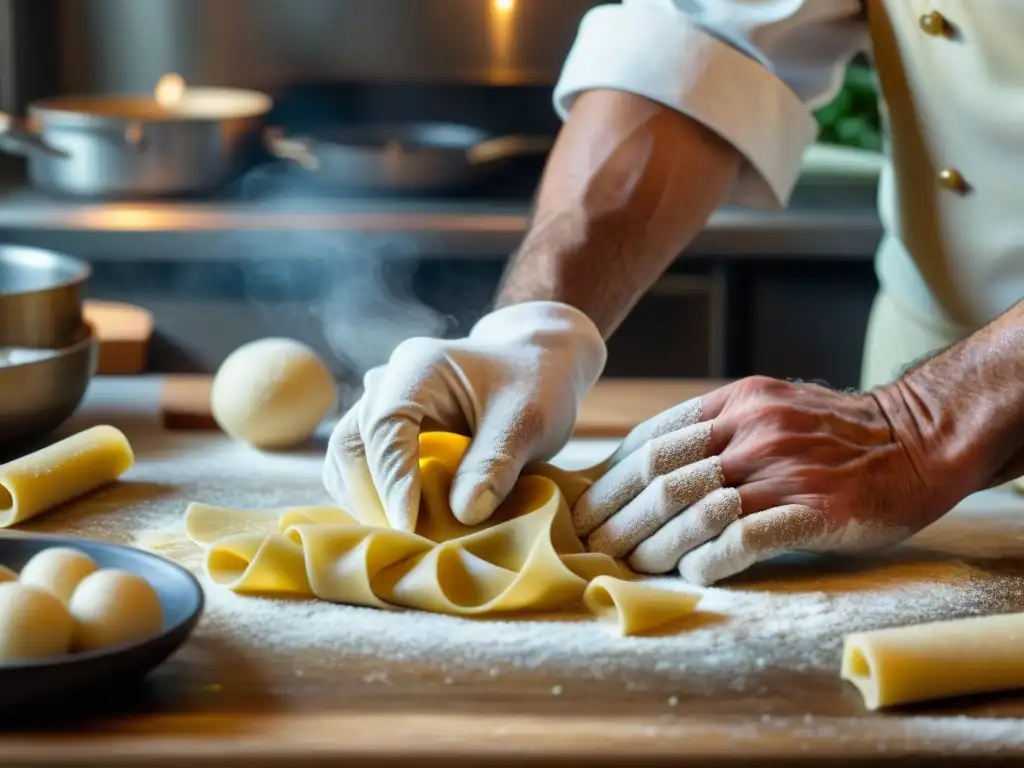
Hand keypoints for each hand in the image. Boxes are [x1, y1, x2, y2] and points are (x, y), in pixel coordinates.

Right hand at [323, 301, 605, 530]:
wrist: (533, 366)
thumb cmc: (534, 385)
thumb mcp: (529, 420)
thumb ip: (496, 463)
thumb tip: (463, 514)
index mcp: (418, 367)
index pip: (386, 427)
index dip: (392, 481)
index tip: (408, 527)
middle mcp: (387, 382)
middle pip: (352, 445)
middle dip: (372, 499)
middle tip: (407, 544)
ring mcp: (379, 405)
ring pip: (347, 461)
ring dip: (368, 503)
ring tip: (407, 539)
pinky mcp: (382, 431)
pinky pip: (361, 469)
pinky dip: (376, 499)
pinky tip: (408, 524)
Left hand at [571, 375, 951, 585]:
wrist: (915, 441)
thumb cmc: (832, 433)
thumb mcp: (767, 407)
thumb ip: (713, 429)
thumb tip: (645, 465)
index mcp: (734, 404)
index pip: (652, 441)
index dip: (611, 477)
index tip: (587, 505)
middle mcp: (753, 431)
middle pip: (662, 476)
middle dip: (617, 514)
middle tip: (591, 543)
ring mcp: (783, 470)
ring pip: (694, 509)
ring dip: (652, 543)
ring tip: (628, 564)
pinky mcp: (814, 511)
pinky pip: (744, 538)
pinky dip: (707, 559)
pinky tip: (689, 572)